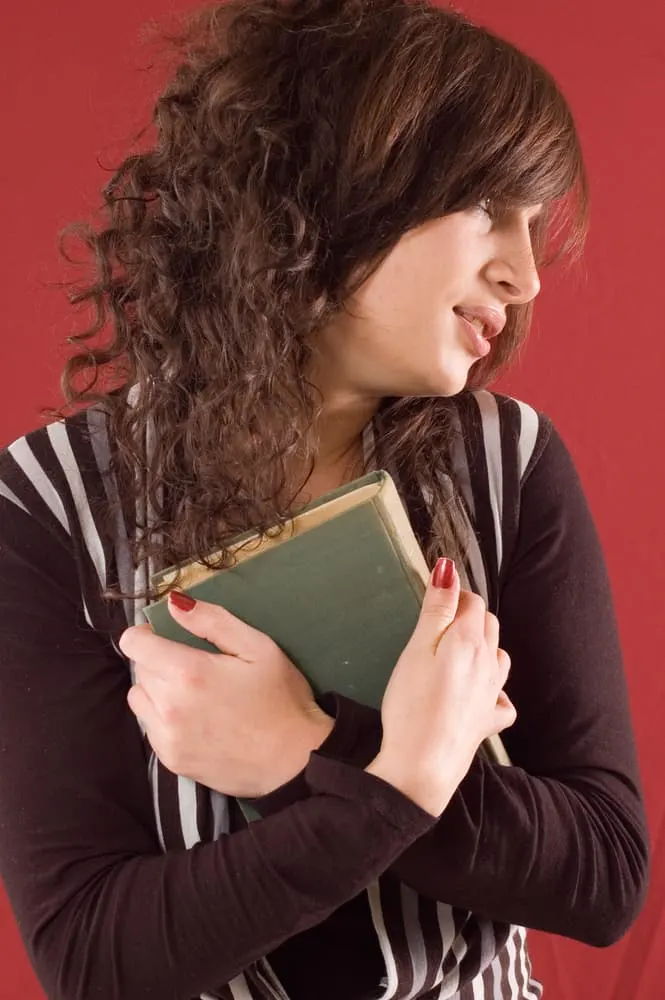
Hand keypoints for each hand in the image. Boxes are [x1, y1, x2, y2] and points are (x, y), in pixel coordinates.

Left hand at [118, 593, 333, 797]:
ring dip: (155, 689)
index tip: (165, 636)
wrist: (295, 759)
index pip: (133, 644)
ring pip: (139, 699)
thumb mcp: (257, 647)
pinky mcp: (171, 761)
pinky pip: (150, 728)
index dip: (146, 634)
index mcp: (188, 672)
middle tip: (193, 665)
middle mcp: (169, 706)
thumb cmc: (282, 698)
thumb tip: (174, 603)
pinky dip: (162, 718)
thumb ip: (212, 621)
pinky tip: (194, 718)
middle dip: (158, 660)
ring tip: (190, 692)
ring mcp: (167, 737)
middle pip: (139, 669)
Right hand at [366, 558, 515, 815]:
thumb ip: (437, 610)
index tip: (435, 598)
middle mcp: (489, 664)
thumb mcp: (417, 649)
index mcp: (470, 642)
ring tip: (458, 651)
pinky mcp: (489, 722)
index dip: (454, 594)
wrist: (422, 767)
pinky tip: (480, 694)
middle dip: (469, 615)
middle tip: (439, 621)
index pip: (473, 602)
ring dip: (484, 646)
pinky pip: (502, 699)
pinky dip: (494, 690)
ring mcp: (492, 695)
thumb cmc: (412, 705)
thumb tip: (449, 570)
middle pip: (489, 625)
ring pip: (499, 657)